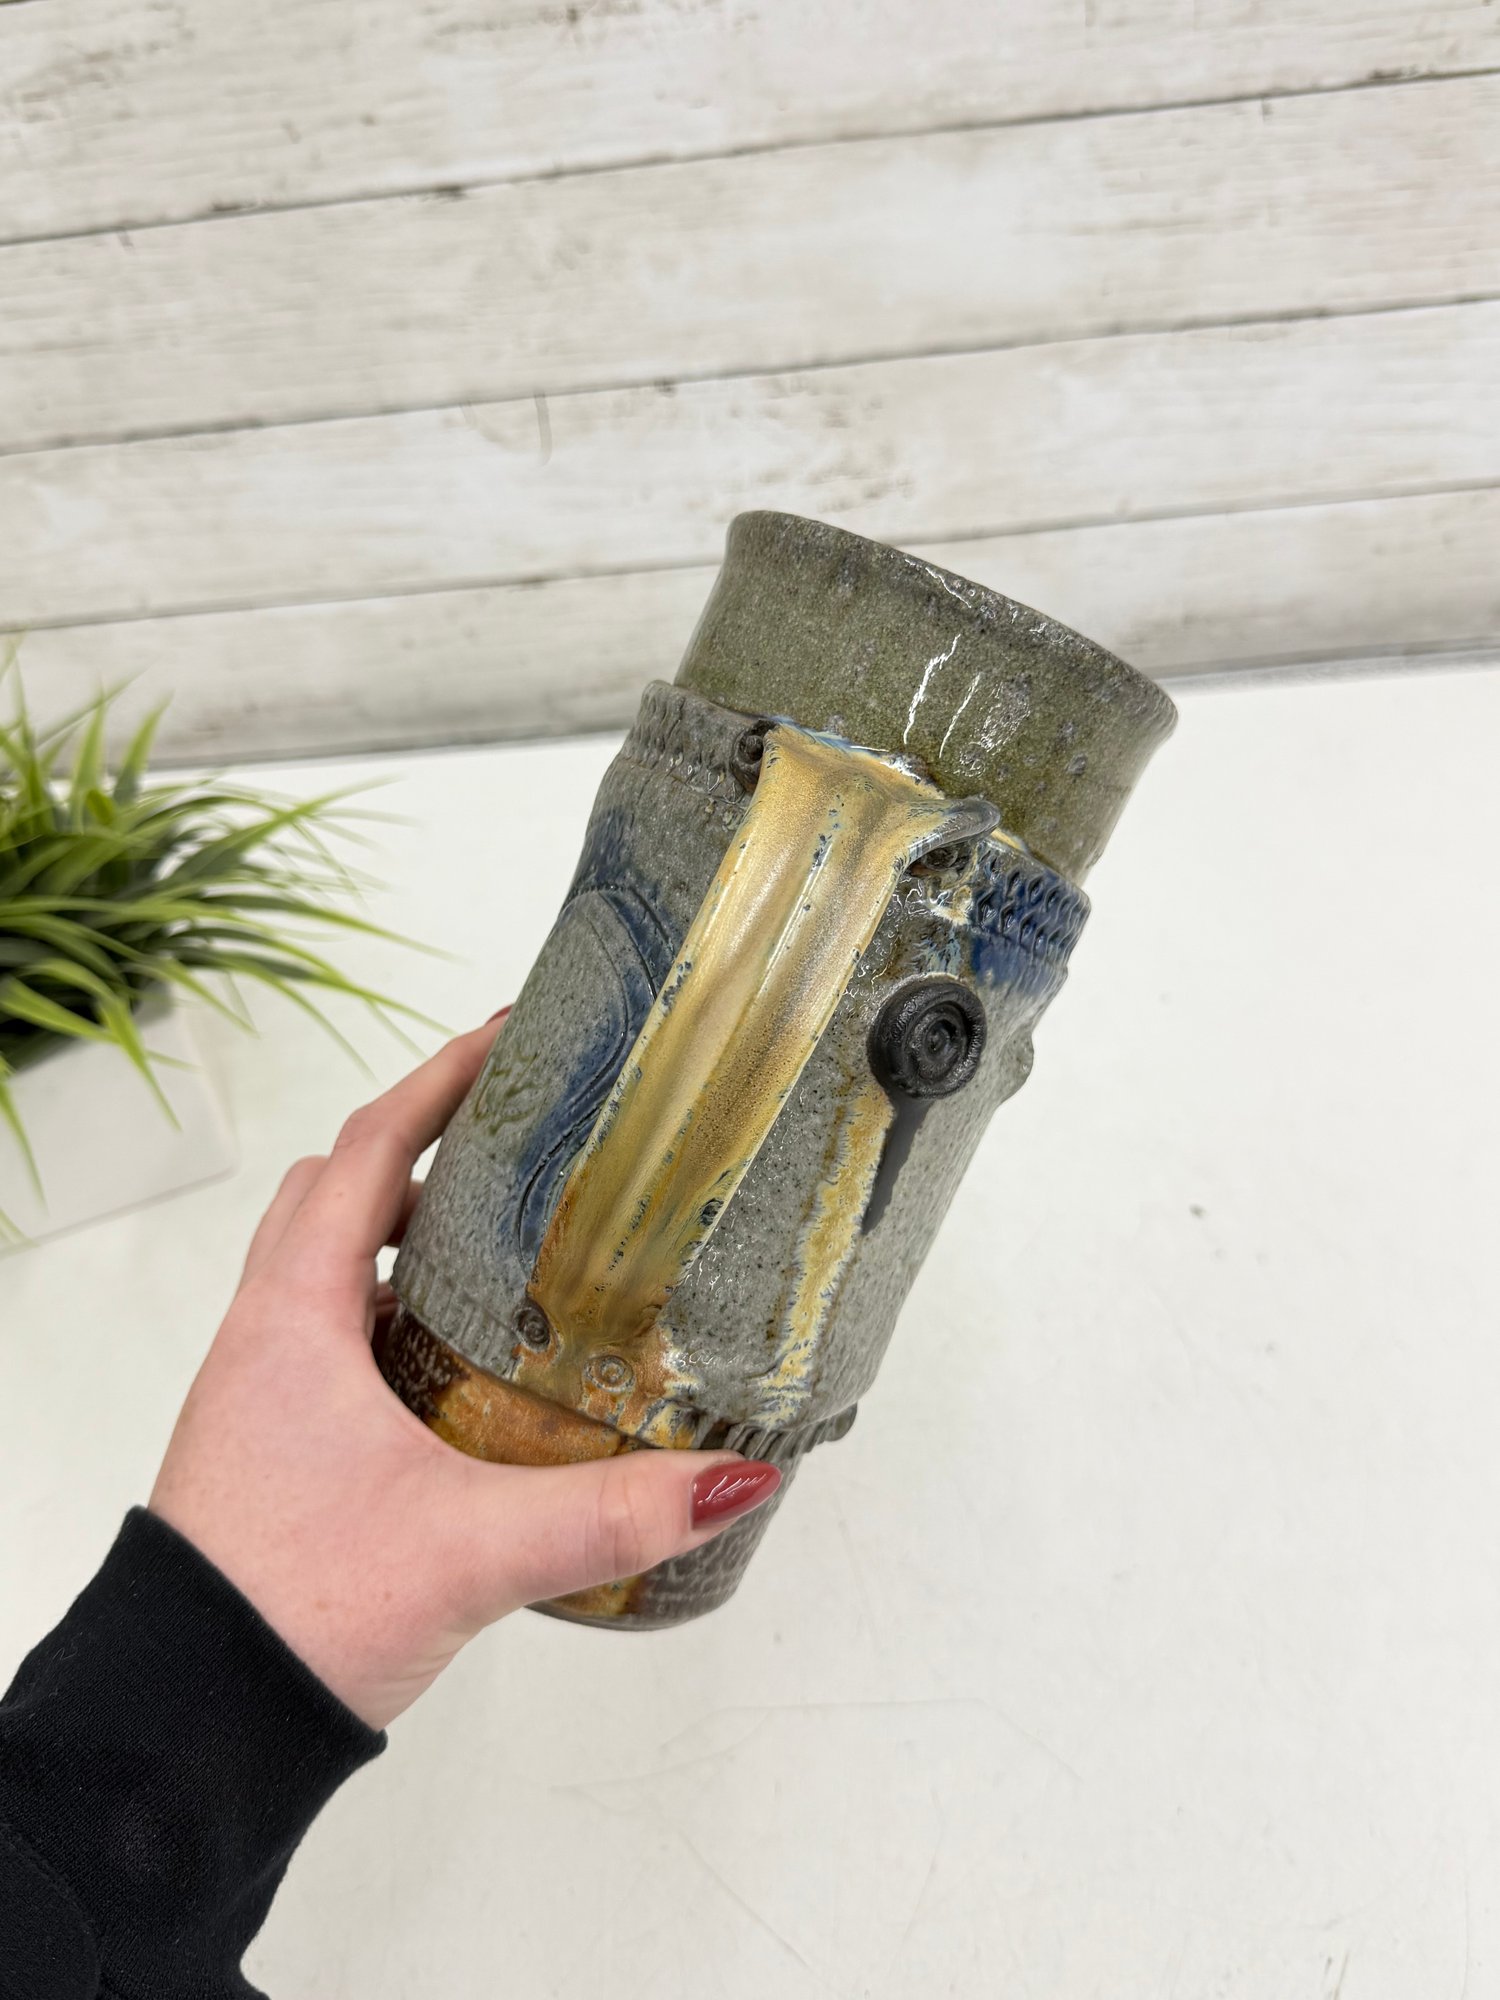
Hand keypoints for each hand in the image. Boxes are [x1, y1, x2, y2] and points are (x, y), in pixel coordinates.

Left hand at [149, 1015, 779, 1728]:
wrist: (191, 1724)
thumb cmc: (294, 1609)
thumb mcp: (474, 1549)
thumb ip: (611, 1514)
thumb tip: (731, 1479)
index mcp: (295, 1319)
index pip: (367, 1155)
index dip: (436, 1085)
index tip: (505, 1036)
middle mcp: (268, 1338)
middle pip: (338, 1195)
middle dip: (422, 1147)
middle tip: (518, 1133)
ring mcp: (265, 1393)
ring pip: (330, 1269)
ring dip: (406, 1233)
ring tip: (511, 1236)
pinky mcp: (279, 1447)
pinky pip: (335, 1336)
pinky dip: (395, 1312)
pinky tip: (468, 1363)